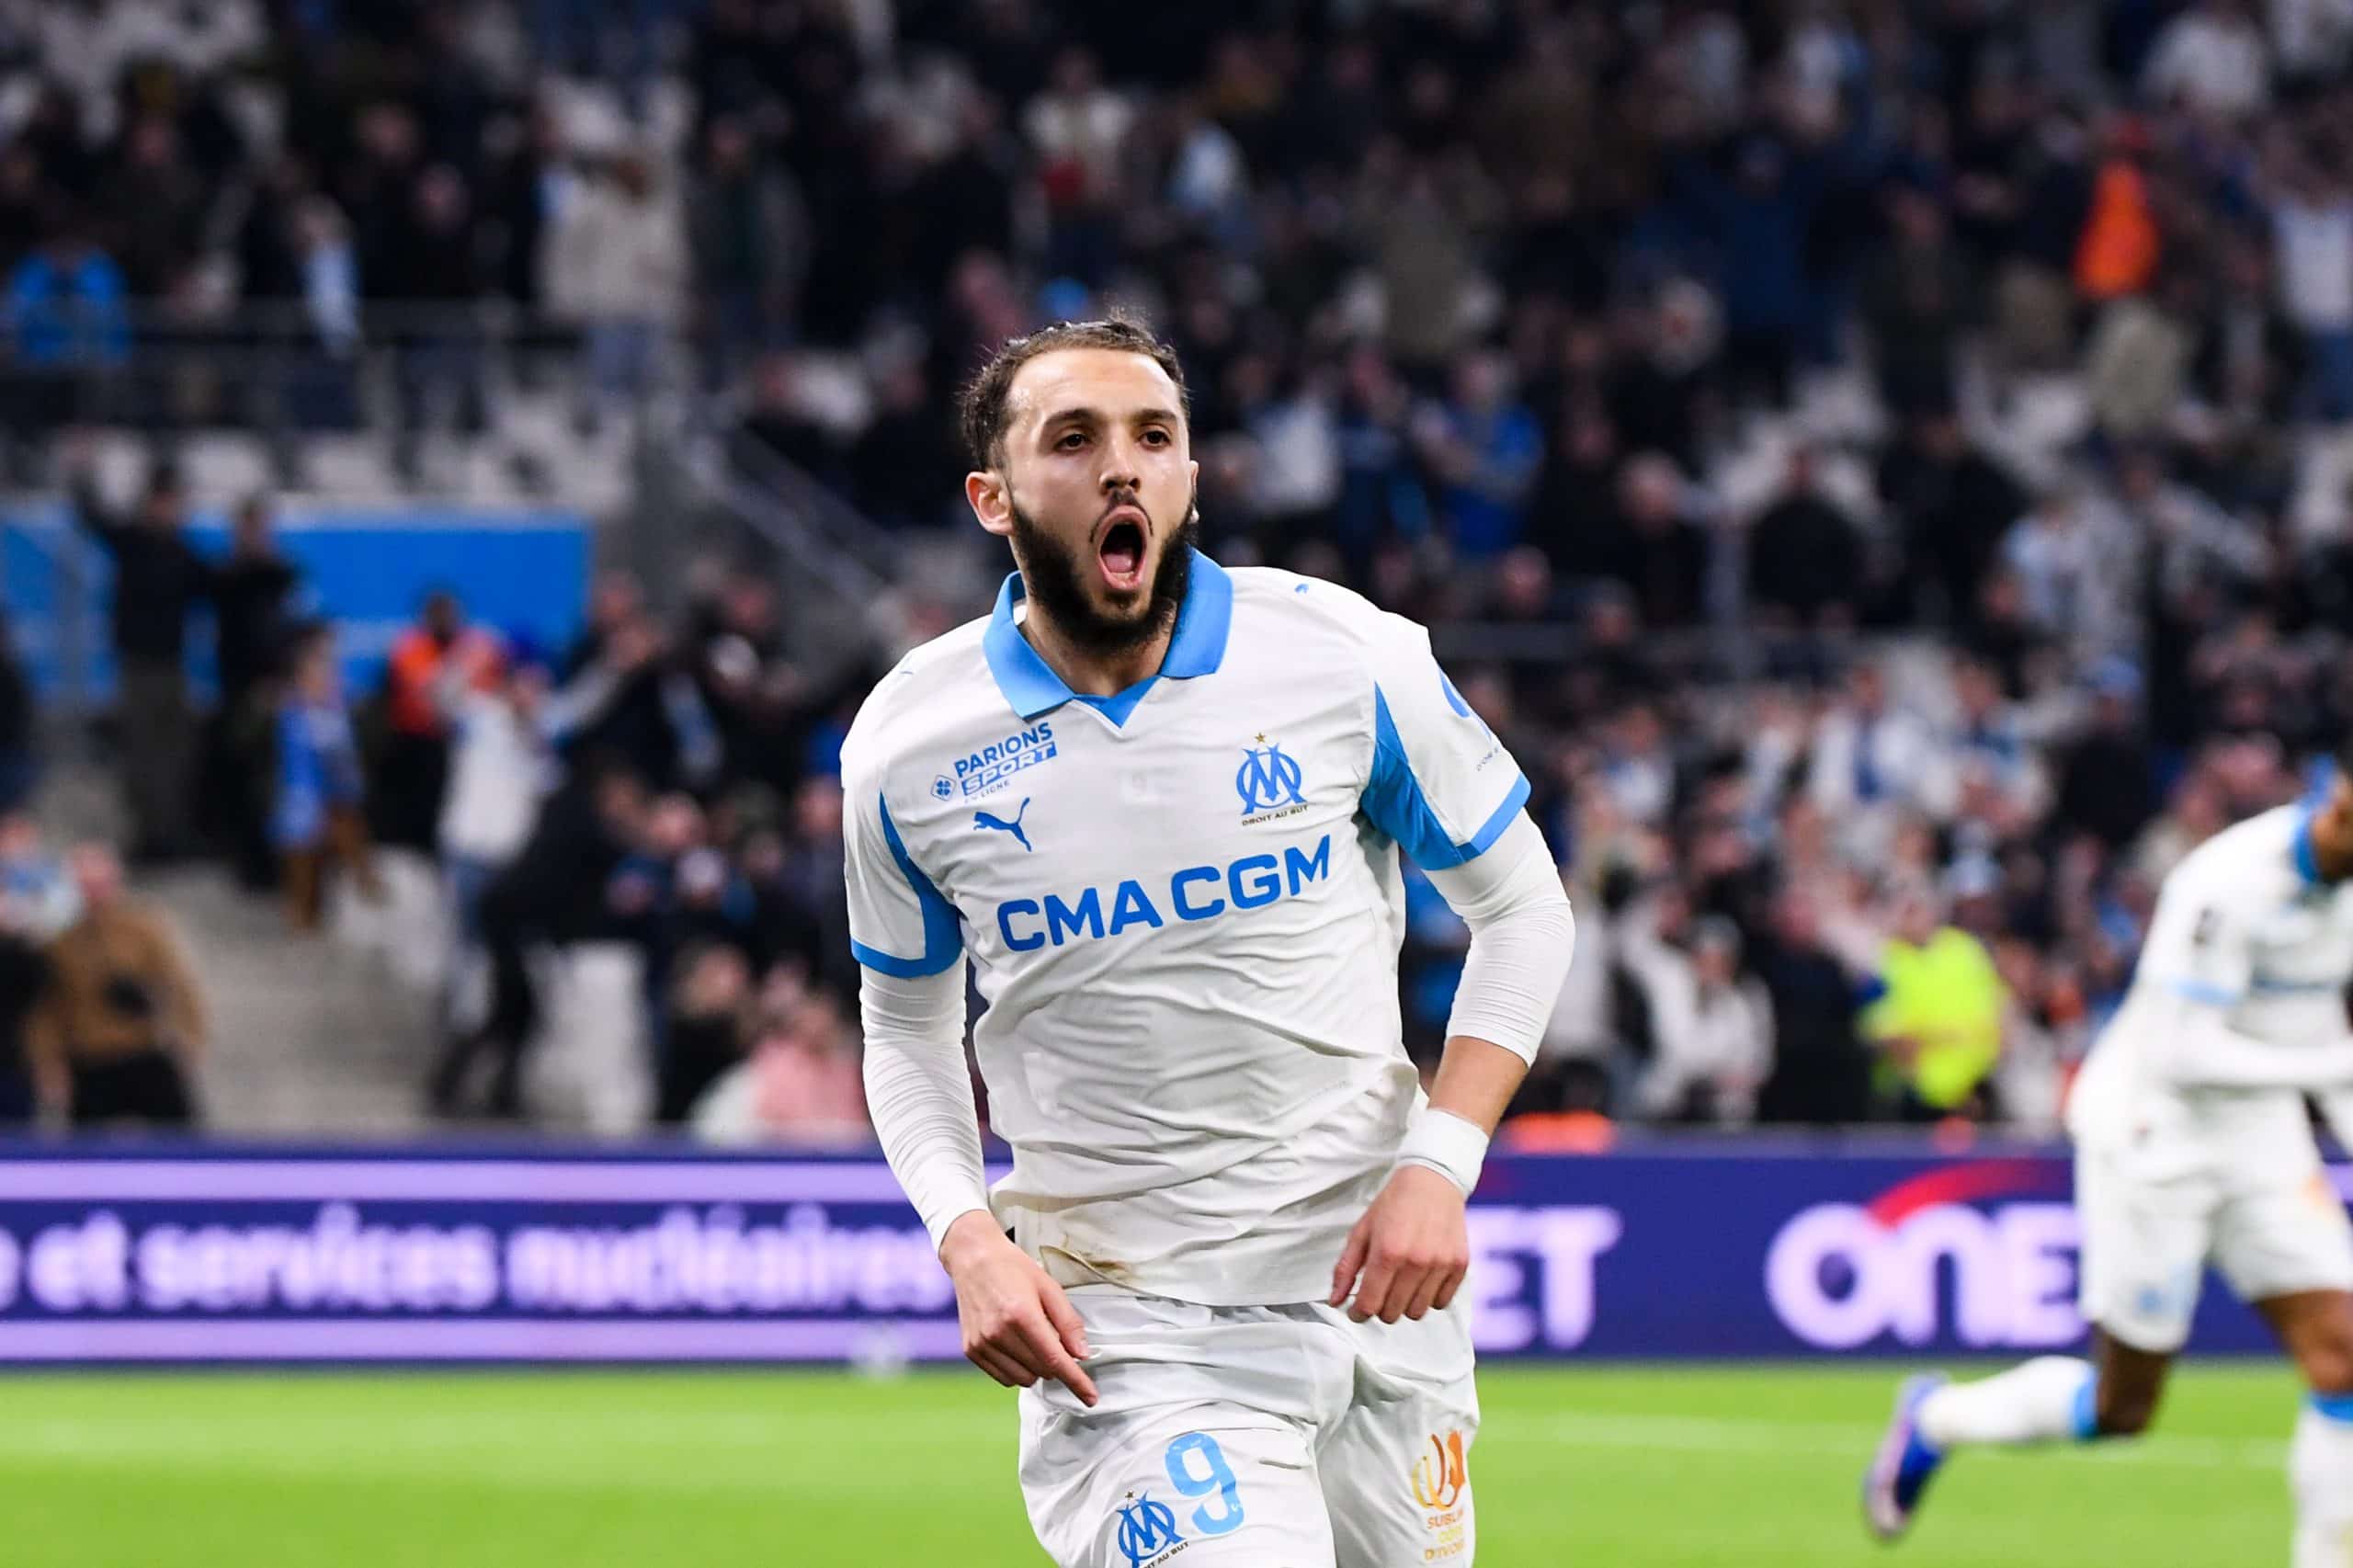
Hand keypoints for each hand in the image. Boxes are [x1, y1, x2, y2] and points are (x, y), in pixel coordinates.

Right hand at [939, 1212, 1098, 1405]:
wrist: (973, 1259)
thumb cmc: (1013, 1269)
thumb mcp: (1049, 1287)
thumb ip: (1068, 1322)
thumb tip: (1082, 1354)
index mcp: (1021, 1315)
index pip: (1055, 1360)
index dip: (1076, 1381)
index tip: (1091, 1397)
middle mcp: (998, 1333)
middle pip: (1042, 1371)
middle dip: (1056, 1362)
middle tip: (1052, 1337)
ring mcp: (982, 1343)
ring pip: (1023, 1379)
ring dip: (1036, 1368)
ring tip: (1031, 1339)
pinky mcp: (972, 1350)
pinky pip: (1003, 1377)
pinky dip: (1017, 1370)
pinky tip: (1016, 1347)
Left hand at [1328, 1164, 1469, 1324]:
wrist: (1433, 1181)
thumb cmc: (1393, 1205)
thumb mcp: (1362, 1231)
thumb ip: (1346, 1268)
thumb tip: (1335, 1301)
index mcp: (1387, 1252)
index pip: (1370, 1305)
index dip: (1358, 1313)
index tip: (1357, 1310)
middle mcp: (1416, 1262)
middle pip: (1392, 1314)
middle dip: (1380, 1308)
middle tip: (1379, 1291)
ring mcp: (1441, 1264)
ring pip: (1417, 1312)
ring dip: (1405, 1305)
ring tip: (1401, 1285)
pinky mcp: (1459, 1265)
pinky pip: (1442, 1302)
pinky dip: (1429, 1298)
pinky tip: (1422, 1281)